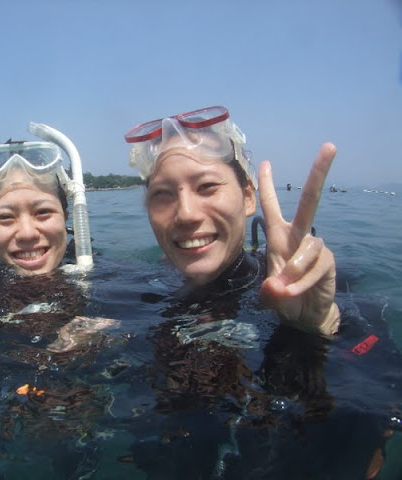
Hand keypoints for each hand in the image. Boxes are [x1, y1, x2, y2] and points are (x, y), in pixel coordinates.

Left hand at [258, 143, 339, 334]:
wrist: (305, 314)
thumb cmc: (284, 297)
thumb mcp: (270, 294)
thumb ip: (269, 291)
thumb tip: (277, 287)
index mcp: (279, 236)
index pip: (272, 207)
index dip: (268, 186)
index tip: (265, 162)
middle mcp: (298, 237)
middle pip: (310, 201)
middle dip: (318, 174)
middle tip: (330, 146)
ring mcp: (315, 247)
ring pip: (307, 247)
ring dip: (293, 271)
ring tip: (286, 290)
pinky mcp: (328, 261)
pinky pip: (314, 267)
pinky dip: (302, 283)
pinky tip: (297, 292)